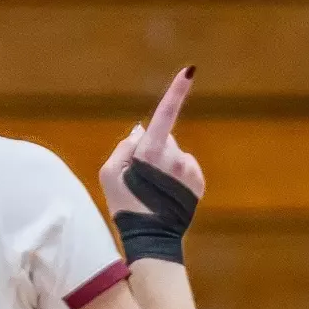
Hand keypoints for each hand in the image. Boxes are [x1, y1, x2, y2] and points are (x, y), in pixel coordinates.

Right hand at [101, 67, 202, 214]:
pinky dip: (177, 177)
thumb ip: (124, 147)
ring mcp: (190, 170)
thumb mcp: (109, 174)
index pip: (166, 115)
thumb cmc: (125, 205)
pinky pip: (185, 168)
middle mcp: (176, 157)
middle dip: (154, 149)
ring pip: (175, 154)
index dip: (176, 91)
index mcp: (153, 152)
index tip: (189, 71)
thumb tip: (141, 130)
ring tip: (154, 190)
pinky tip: (167, 194)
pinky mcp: (199, 182)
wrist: (151, 238)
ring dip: (166, 165)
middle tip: (141, 177)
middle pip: (164, 139)